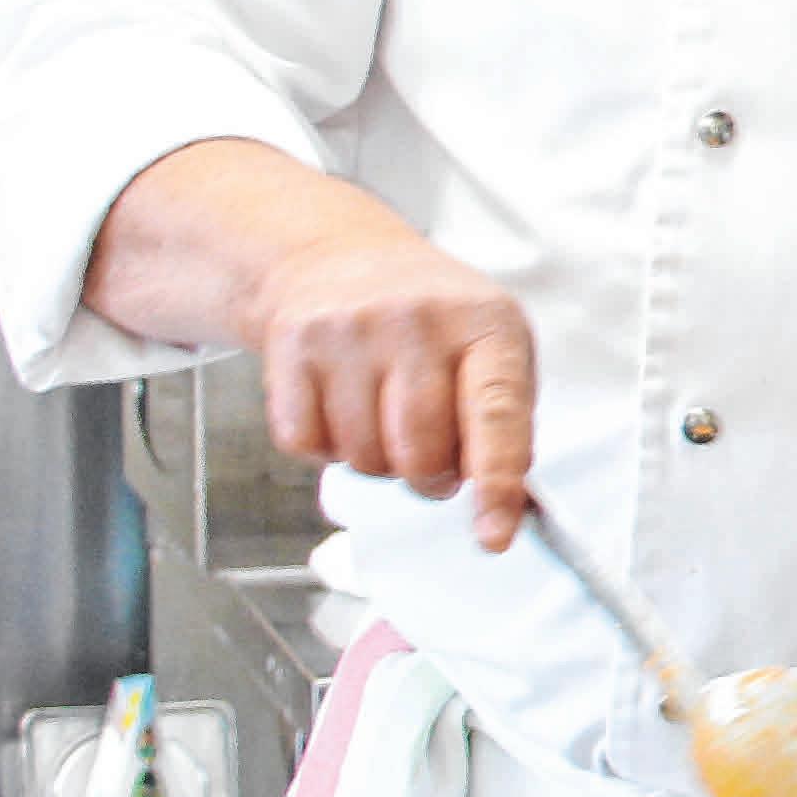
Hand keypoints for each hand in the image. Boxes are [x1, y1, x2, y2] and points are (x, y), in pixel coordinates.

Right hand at [92, 142, 540, 544]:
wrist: (338, 258)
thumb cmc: (431, 324)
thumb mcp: (490, 351)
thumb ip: (503, 428)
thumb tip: (504, 513)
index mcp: (487, 325)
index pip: (497, 416)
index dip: (496, 484)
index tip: (494, 537)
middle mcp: (419, 321)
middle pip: (420, 453)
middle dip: (428, 477)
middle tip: (429, 454)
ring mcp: (351, 329)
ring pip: (363, 458)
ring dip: (376, 462)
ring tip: (383, 416)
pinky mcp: (293, 343)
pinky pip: (305, 444)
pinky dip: (325, 447)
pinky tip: (340, 405)